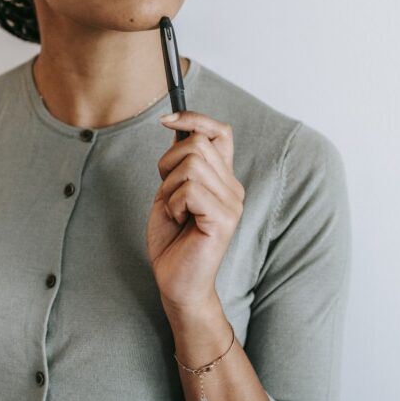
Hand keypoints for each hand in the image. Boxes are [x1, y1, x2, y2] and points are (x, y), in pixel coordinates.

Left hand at [146, 111, 244, 313]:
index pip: (220, 132)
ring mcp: (232, 203)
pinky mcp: (224, 219)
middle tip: (168, 194)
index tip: (166, 120)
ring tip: (175, 212)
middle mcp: (233, 187)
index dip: (195, 118)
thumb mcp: (171, 192)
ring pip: (190, 165)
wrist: (177, 282)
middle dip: (167, 165)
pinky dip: (173, 204)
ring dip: (169, 188)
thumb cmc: (172, 239)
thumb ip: (180, 163)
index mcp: (223, 178)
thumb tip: (178, 128)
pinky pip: (189, 190)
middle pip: (197, 144)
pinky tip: (179, 222)